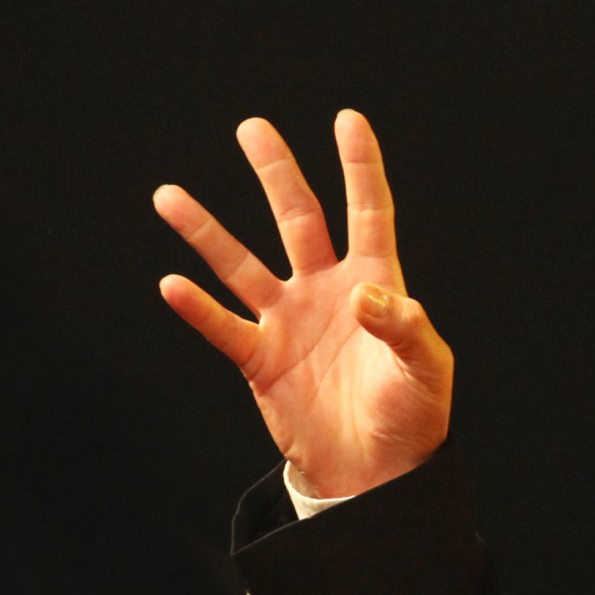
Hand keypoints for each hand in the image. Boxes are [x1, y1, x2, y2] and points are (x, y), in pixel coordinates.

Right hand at [154, 110, 451, 497]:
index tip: (348, 120)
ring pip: (242, 265)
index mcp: (376, 283)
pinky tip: (171, 283)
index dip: (360, 167)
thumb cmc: (413, 418)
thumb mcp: (426, 371)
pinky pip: (222, 326)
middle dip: (277, 174)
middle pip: (298, 219)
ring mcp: (290, 322)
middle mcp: (327, 291)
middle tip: (253, 127)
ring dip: (206, 232)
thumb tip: (364, 295)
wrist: (377, 474)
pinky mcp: (261, 360)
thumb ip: (403, 327)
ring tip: (168, 196)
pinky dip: (196, 307)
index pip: (368, 212)